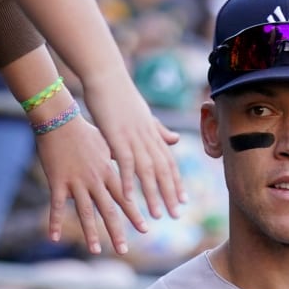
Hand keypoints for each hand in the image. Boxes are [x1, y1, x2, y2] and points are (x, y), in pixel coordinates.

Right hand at [35, 112, 145, 255]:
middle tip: (123, 250)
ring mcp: (76, 182)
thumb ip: (120, 158)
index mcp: (108, 172)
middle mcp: (95, 180)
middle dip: (116, 232)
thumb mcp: (108, 143)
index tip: (145, 229)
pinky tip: (53, 238)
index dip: (134, 214)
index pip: (124, 198)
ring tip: (95, 250)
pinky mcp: (57, 182)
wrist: (60, 118)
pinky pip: (56, 206)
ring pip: (85, 212)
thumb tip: (135, 161)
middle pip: (108, 210)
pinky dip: (54, 223)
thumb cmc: (84, 130)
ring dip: (90, 233)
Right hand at [79, 65, 183, 228]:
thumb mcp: (143, 114)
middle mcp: (148, 137)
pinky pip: (125, 162)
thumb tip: (176, 140)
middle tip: (177, 215)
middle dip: (170, 194)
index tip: (183, 201)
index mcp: (153, 133)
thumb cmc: (120, 93)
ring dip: (153, 194)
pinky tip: (129, 198)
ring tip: (158, 215)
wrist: (105, 73)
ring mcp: (133, 137)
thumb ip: (159, 130)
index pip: (169, 161)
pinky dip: (128, 181)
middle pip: (163, 170)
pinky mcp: (117, 135)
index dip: (177, 182)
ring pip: (148, 170)